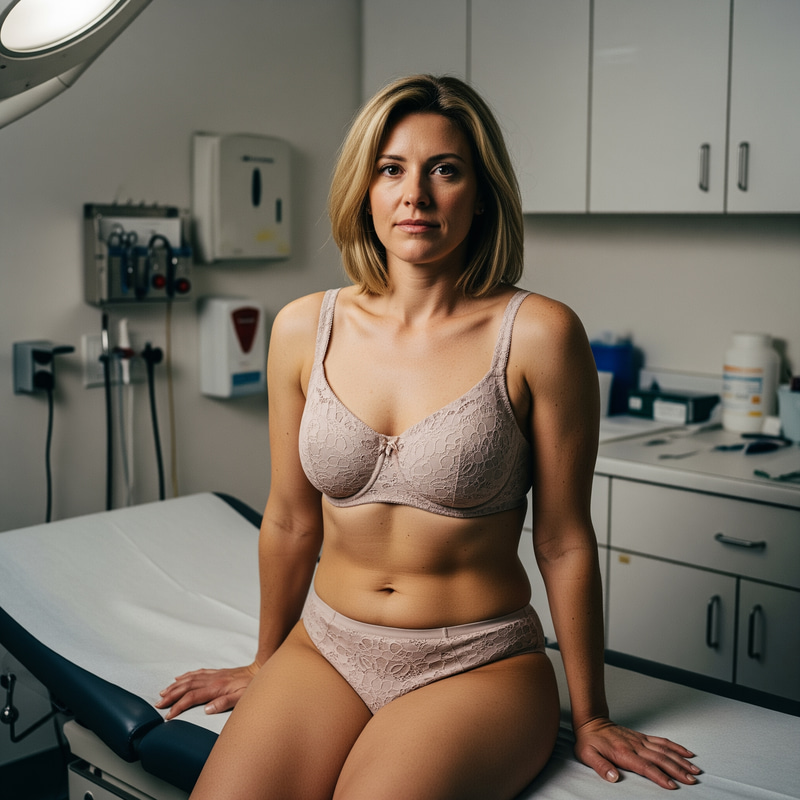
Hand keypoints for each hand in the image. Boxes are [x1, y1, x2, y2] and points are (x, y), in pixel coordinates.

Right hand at [156, 662, 260, 719]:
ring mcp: (213, 675)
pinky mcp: (216, 672)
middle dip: (171, 696)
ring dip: (175, 686)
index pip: (191, 698)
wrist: (260, 670)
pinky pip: (198, 672)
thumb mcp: (241, 698)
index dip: (178, 707)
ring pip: (189, 679)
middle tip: (158, 704)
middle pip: (186, 687)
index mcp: (216, 688)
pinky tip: (180, 678)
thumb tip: (207, 709)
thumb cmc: (251, 687)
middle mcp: (212, 680)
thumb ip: (224, 703)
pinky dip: (186, 675)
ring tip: (163, 692)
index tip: (168, 715)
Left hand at [574, 717, 701, 789]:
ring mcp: (640, 741)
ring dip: (681, 760)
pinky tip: (687, 753)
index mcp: (624, 753)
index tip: (672, 785)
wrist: (591, 722)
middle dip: (678, 770)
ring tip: (695, 770)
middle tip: (692, 781)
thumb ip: (601, 766)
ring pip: (665, 751)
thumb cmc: (589, 741)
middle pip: (660, 759)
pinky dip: (676, 747)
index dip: (660, 776)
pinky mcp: (643, 737)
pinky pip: (662, 741)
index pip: (646, 767)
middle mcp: (635, 746)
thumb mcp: (587, 755)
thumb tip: (614, 777)